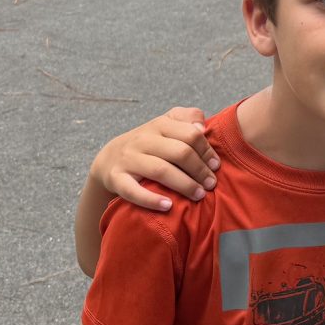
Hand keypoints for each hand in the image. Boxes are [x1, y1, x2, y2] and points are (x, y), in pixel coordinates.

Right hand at [88, 108, 216, 212]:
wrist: (108, 159)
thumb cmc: (149, 144)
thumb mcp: (166, 124)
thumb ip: (187, 118)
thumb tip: (202, 127)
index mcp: (159, 125)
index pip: (191, 134)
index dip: (207, 151)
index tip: (216, 166)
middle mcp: (143, 139)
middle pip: (179, 152)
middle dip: (200, 170)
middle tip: (211, 184)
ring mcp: (128, 159)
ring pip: (161, 170)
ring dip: (184, 185)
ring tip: (199, 195)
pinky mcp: (116, 178)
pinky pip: (133, 191)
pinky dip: (151, 199)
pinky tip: (168, 206)